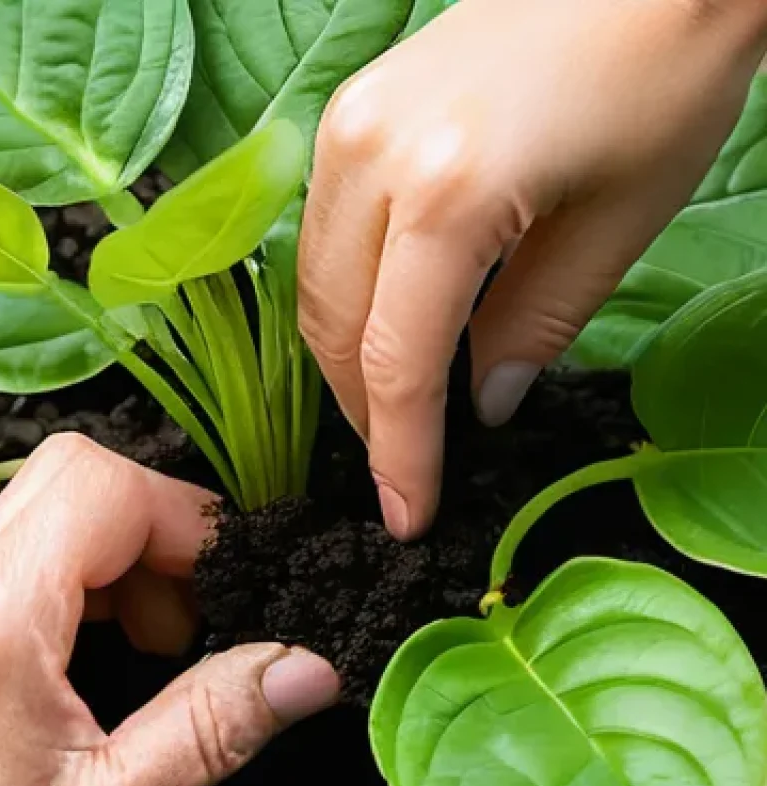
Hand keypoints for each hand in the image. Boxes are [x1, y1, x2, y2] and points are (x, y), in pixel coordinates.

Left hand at [0, 435, 338, 785]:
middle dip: (161, 529)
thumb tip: (308, 668)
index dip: (191, 522)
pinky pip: (28, 547)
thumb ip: (217, 724)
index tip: (234, 585)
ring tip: (158, 645)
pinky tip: (111, 652)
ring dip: (128, 556)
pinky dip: (90, 576)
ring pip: (55, 504)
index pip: (109, 488)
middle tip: (195, 616)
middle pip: (80, 474)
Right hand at [300, 0, 766, 539]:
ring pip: (313, 282)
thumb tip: (481, 408)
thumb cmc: (664, 76)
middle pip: (333, 325)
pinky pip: (323, 233)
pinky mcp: (349, 111)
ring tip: (392, 409)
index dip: (398, 452)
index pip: (395, 359)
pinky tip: (382, 324)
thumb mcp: (614, 228)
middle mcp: (371, 155)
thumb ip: (531, 331)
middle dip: (363, 412)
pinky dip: (344, 295)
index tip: (406, 515)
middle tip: (403, 468)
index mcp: (446, 192)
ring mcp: (347, 124)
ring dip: (344, 358)